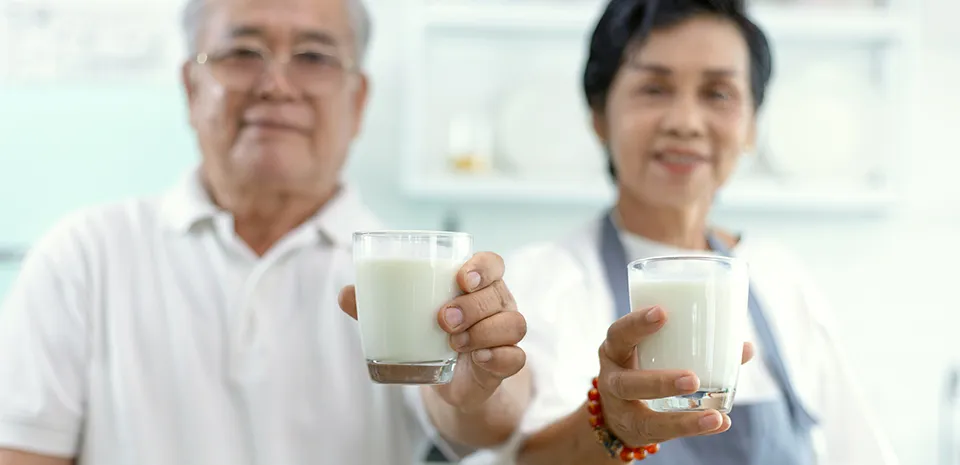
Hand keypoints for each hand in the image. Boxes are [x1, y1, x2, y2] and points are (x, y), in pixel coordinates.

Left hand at [338, 251, 526, 409]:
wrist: (449, 380)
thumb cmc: (430, 335)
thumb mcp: (405, 319)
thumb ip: (377, 306)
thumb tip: (345, 293)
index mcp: (476, 285)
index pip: (493, 264)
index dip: (483, 267)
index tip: (461, 277)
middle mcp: (497, 304)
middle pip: (498, 294)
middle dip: (471, 305)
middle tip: (442, 319)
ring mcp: (505, 334)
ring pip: (513, 323)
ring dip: (484, 331)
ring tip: (453, 342)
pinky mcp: (506, 363)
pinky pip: (517, 357)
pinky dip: (499, 357)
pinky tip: (478, 359)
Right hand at [596, 306, 754, 445]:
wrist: (616, 411)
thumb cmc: (644, 367)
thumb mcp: (655, 351)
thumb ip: (692, 346)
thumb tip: (744, 347)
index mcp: (616, 350)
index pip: (619, 334)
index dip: (636, 324)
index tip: (662, 312)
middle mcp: (612, 381)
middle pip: (627, 383)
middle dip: (660, 382)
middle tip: (692, 379)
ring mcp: (623, 411)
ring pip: (645, 419)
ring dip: (681, 419)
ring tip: (713, 415)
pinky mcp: (638, 432)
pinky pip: (664, 435)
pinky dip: (693, 429)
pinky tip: (719, 422)